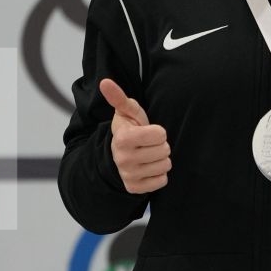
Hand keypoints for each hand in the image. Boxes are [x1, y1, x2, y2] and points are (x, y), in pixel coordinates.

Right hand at [99, 78, 170, 194]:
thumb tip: (105, 82)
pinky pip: (162, 181)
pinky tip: (149, 168)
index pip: (160, 134)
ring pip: (165, 166)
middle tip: (148, 145)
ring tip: (149, 155)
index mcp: (122, 139)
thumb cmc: (129, 129)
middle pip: (165, 150)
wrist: (119, 155)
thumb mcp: (126, 112)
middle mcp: (123, 159)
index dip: (158, 132)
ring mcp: (129, 175)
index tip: (148, 132)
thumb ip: (119, 97)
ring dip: (161, 159)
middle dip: (160, 145)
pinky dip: (159, 174)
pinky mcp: (135, 188)